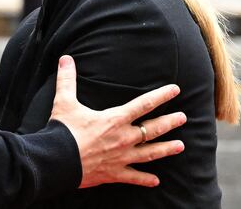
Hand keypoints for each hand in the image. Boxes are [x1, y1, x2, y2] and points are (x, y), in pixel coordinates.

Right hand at [50, 55, 185, 188]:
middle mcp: (123, 138)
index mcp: (115, 119)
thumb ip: (68, 79)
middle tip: (183, 118)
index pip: (144, 104)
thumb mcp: (65, 102)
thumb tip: (65, 59)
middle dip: (169, 122)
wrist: (57, 161)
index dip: (161, 95)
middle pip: (153, 129)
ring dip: (166, 149)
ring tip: (180, 147)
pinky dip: (145, 179)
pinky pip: (133, 176)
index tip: (175, 89)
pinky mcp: (114, 173)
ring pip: (150, 153)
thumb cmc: (62, 130)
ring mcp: (121, 157)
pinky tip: (156, 181)